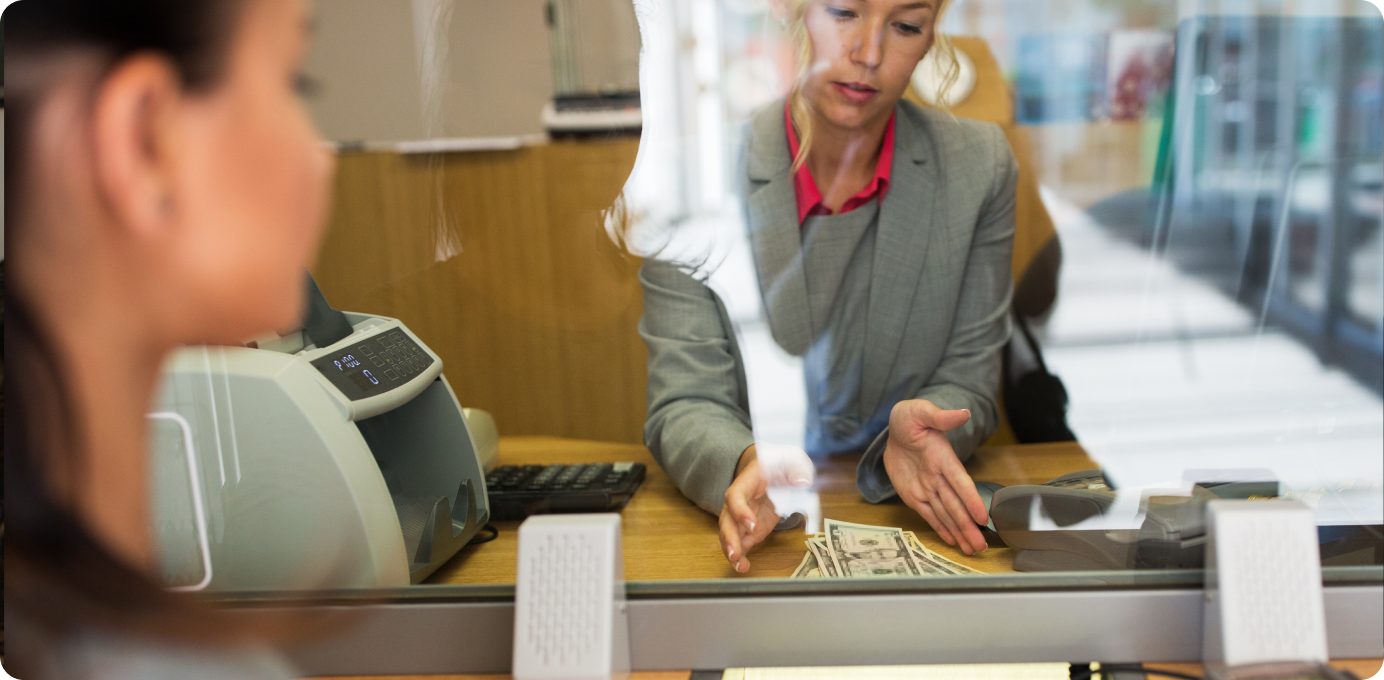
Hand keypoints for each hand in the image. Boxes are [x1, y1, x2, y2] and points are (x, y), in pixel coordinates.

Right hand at [719, 444, 813, 572]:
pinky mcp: (748, 530)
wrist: (773, 471)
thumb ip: (796, 469)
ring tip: (739, 566)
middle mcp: (739, 501)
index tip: (751, 525)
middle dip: (729, 537)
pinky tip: (744, 567)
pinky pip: (740, 543)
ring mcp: (742, 517)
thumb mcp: (791, 460)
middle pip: (727, 519)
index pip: (736, 497)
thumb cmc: (779, 464)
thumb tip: (802, 481)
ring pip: (729, 534)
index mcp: (746, 482)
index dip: (740, 511)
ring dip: (732, 551)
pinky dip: (740, 556)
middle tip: (735, 554)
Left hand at [881, 400, 989, 554]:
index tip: (983, 517)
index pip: (960, 482)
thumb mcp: (921, 412)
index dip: (971, 500)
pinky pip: (929, 514)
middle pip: (956, 505)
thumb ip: (941, 416)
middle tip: (982, 547)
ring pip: (946, 514)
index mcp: (943, 458)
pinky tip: (953, 541)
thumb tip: (963, 413)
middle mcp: (939, 476)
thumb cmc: (910, 417)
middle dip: (968, 526)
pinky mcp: (915, 495)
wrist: (896, 428)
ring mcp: (928, 487)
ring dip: (959, 532)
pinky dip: (941, 528)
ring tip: (973, 550)